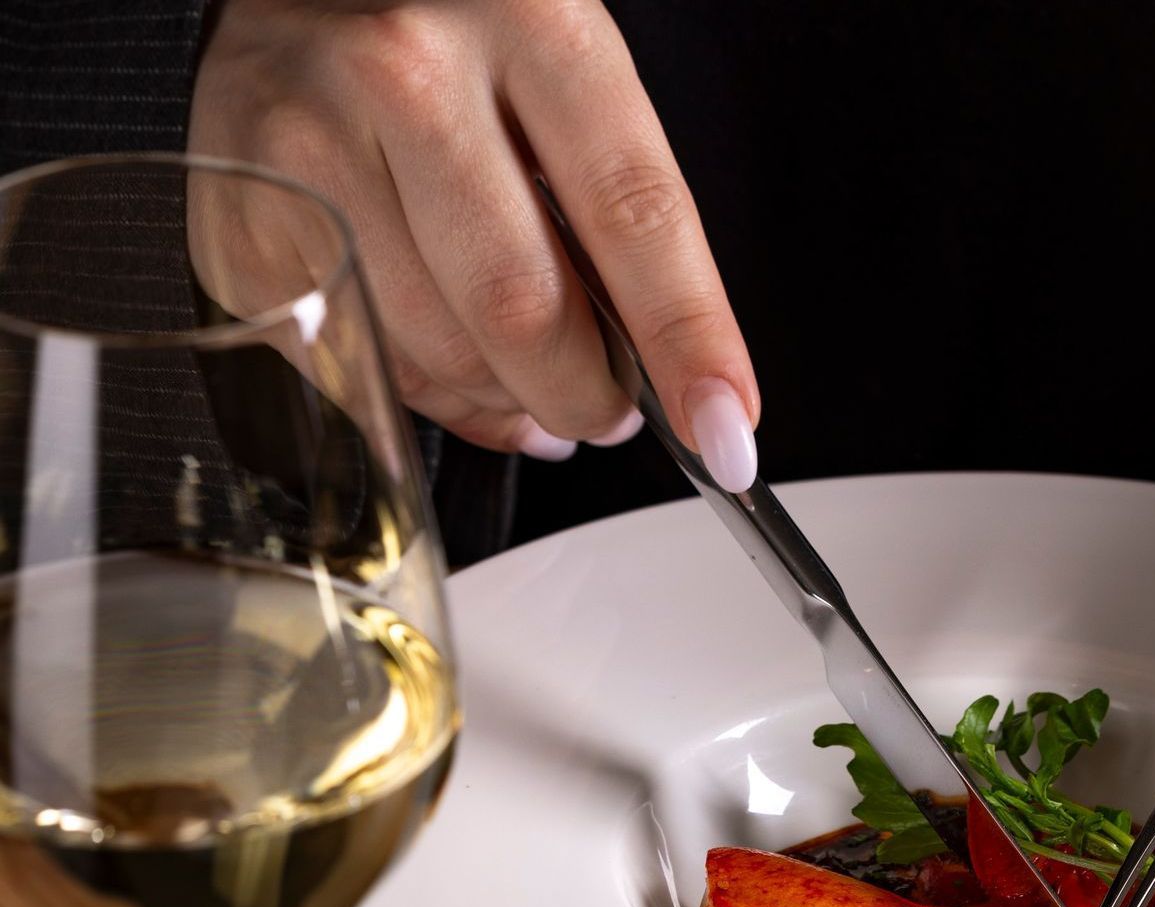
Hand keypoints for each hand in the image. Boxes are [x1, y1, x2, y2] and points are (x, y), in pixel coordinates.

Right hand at [190, 0, 758, 483]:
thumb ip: (619, 218)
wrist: (296, 2)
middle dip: (586, 396)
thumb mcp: (566, 86)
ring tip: (526, 382)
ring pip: (437, 353)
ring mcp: (309, 144)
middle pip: (521, 307)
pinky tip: (446, 359)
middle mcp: (408, 71)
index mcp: (528, 24)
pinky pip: (361, 368)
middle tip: (607, 412)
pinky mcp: (242, 220)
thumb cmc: (462, 52)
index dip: (688, 340)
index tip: (728, 430)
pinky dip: (427, 395)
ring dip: (506, 402)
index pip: (632, 213)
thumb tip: (676, 391)